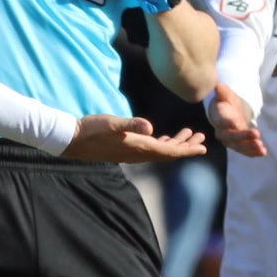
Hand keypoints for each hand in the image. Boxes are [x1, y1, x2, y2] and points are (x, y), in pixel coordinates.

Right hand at [61, 114, 208, 163]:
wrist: (72, 140)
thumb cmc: (92, 129)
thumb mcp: (112, 123)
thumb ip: (131, 124)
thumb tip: (150, 127)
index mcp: (140, 147)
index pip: (170, 151)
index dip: (188, 150)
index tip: (204, 148)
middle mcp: (139, 153)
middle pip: (169, 152)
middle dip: (186, 146)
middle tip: (202, 138)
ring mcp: (132, 152)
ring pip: (161, 150)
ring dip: (176, 144)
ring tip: (189, 134)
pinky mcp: (126, 148)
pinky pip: (150, 149)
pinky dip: (162, 143)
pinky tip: (164, 137)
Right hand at [205, 84, 267, 156]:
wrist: (229, 114)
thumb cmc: (226, 103)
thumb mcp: (226, 95)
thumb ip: (222, 91)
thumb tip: (218, 85)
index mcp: (219, 118)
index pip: (221, 121)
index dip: (227, 122)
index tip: (235, 123)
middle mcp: (222, 132)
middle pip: (231, 137)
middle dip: (243, 137)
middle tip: (256, 134)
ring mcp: (230, 141)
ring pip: (238, 146)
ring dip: (250, 147)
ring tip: (261, 146)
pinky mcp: (239, 146)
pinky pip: (245, 151)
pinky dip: (254, 153)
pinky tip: (263, 152)